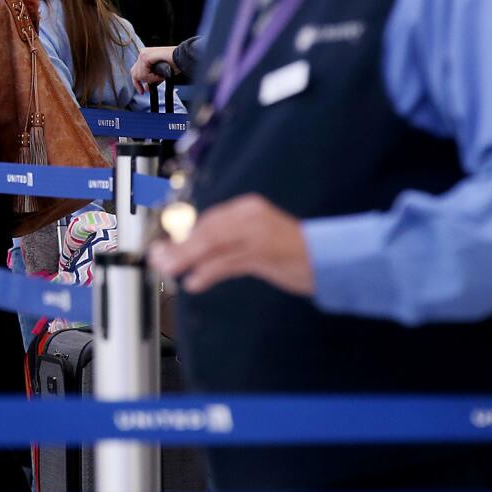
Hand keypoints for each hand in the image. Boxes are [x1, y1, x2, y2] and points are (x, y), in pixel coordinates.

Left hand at [131, 45, 177, 93]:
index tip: (141, 91)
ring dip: (150, 79)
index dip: (137, 83)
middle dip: (141, 82)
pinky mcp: (146, 57)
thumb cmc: (174, 63)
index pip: (135, 71)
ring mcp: (143, 54)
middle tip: (147, 88)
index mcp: (145, 55)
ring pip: (139, 74)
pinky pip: (144, 73)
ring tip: (159, 77)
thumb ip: (152, 80)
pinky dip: (152, 77)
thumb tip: (146, 88)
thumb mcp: (160, 74)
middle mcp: (143, 53)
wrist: (182, 58)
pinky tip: (159, 75)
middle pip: (135, 73)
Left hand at [148, 194, 314, 296]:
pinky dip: (209, 272)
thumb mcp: (255, 243)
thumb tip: (189, 254)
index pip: (207, 220)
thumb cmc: (292, 252)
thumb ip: (226, 245)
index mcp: (247, 209)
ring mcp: (259, 234)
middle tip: (158, 259)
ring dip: (187, 258)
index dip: (183, 235)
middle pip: (205, 230)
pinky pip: (230, 262)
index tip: (164, 247)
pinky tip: (195, 282)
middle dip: (179, 247)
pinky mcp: (266, 254)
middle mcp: (250, 216)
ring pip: (213, 244)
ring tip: (168, 270)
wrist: (334, 259)